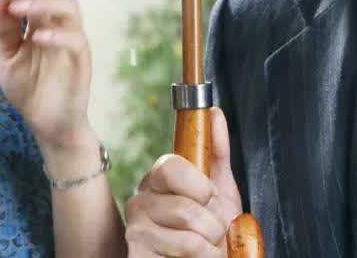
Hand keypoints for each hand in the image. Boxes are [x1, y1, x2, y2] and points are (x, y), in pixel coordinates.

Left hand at [0, 0, 95, 158]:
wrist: (47, 126)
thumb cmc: (30, 89)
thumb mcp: (7, 56)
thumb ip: (5, 29)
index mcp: (42, 20)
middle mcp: (59, 25)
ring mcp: (72, 41)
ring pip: (68, 7)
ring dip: (42, 2)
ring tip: (17, 6)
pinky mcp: (82, 62)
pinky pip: (76, 41)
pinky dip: (58, 35)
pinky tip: (36, 37)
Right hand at [125, 108, 242, 256]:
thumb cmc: (212, 231)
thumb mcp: (221, 189)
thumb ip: (216, 151)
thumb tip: (214, 112)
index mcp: (158, 180)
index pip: (170, 167)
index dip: (200, 186)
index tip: (210, 198)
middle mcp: (141, 201)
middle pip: (184, 206)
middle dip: (212, 223)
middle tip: (212, 230)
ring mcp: (135, 230)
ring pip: (187, 233)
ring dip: (210, 245)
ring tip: (205, 248)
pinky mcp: (136, 254)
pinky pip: (181, 250)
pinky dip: (201, 257)